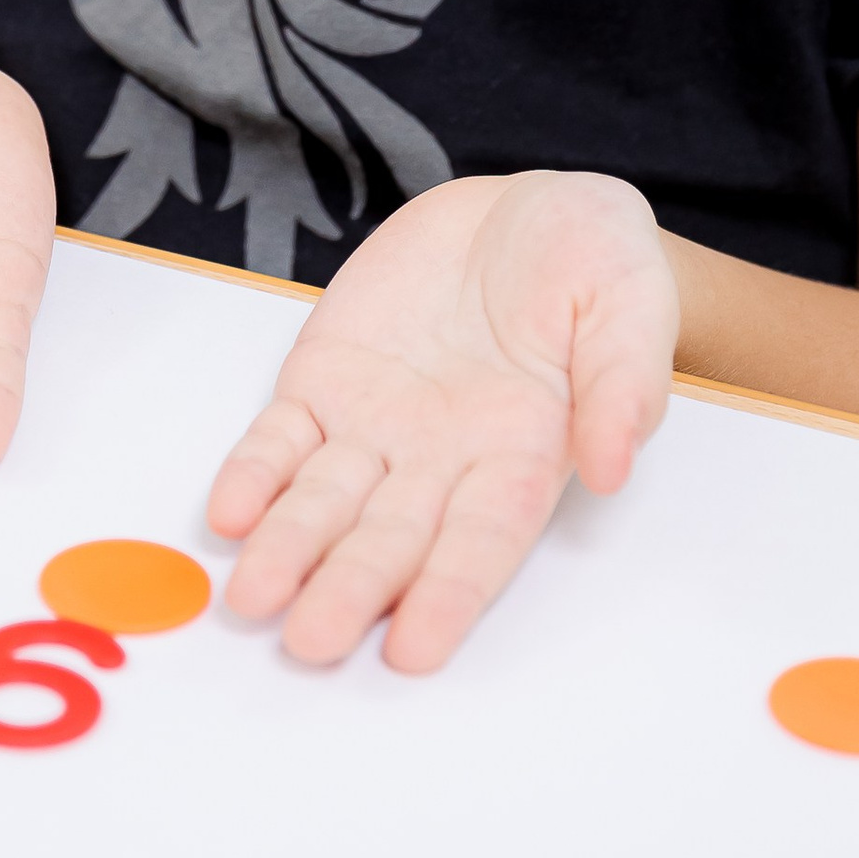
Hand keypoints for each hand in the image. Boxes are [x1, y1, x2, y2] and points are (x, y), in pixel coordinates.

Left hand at [208, 171, 677, 673]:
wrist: (519, 210)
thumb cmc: (590, 259)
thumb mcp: (630, 299)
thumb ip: (624, 380)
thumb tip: (611, 463)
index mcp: (525, 455)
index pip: (483, 541)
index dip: (448, 593)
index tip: (415, 647)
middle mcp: (443, 460)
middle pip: (392, 538)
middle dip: (351, 588)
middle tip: (310, 640)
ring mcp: (377, 425)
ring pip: (324, 501)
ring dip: (288, 549)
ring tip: (251, 597)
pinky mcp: (326, 379)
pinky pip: (282, 437)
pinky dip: (254, 474)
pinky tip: (228, 513)